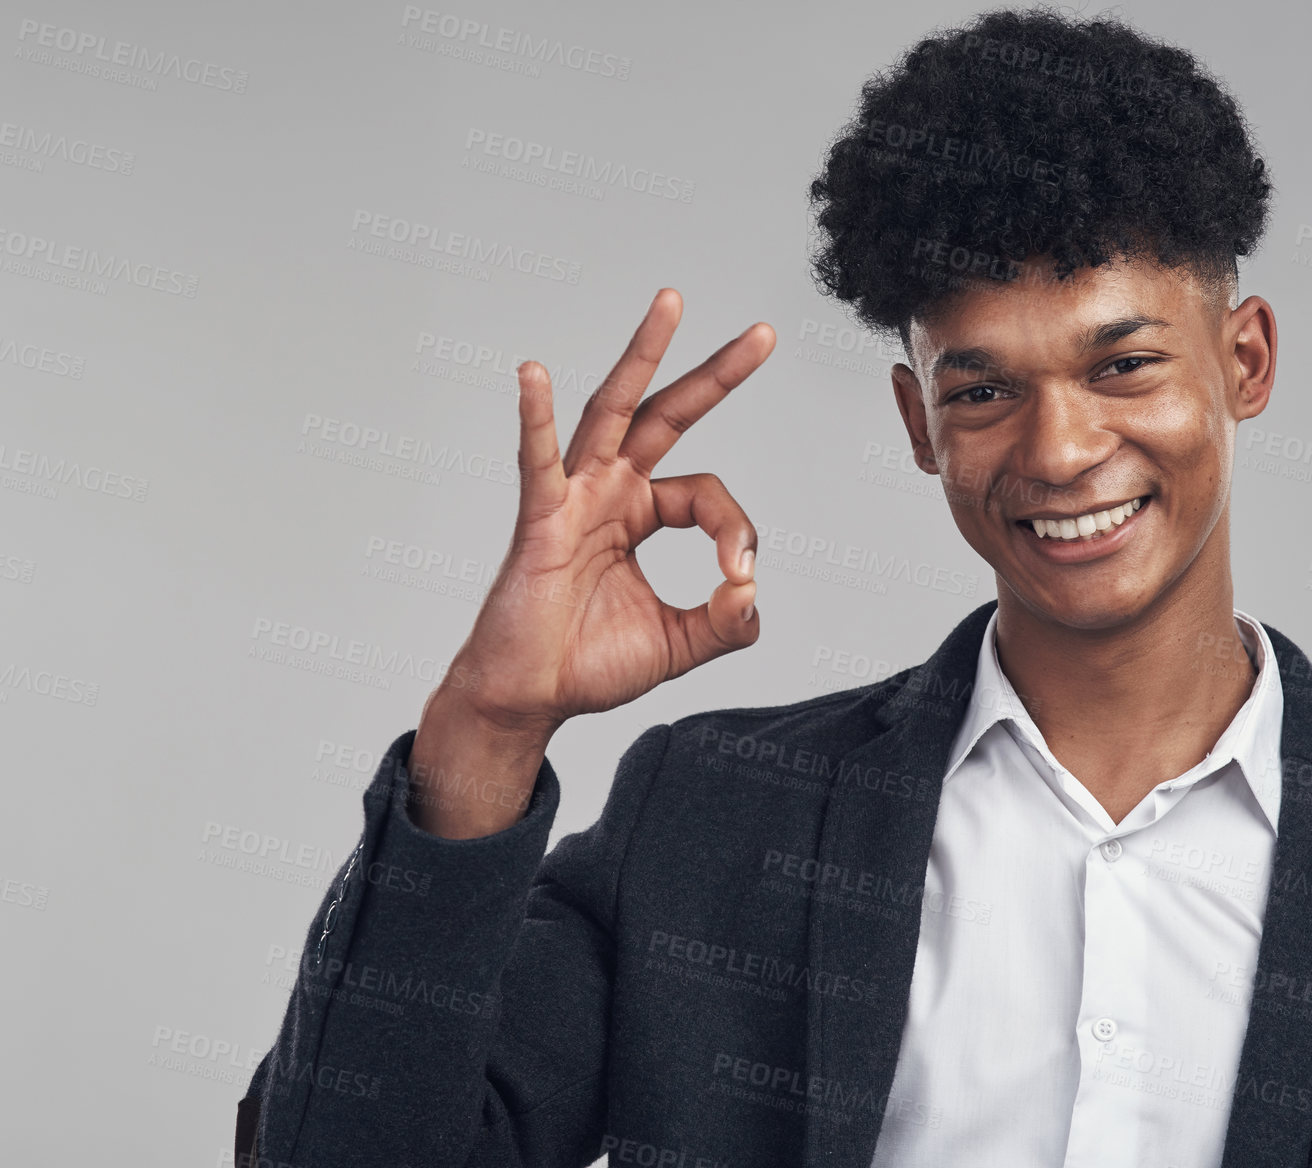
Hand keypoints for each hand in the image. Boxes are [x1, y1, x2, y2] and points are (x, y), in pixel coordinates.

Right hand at [409, 290, 772, 834]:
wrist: (529, 699)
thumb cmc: (588, 665)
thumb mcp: (679, 643)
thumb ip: (726, 621)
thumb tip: (750, 591)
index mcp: (641, 513)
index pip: (707, 495)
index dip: (735, 530)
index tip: (739, 576)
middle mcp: (610, 492)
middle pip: (668, 415)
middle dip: (716, 373)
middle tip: (763, 333)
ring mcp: (573, 498)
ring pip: (611, 411)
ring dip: (643, 356)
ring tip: (672, 304)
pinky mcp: (538, 520)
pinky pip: (536, 461)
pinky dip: (533, 417)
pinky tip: (533, 372)